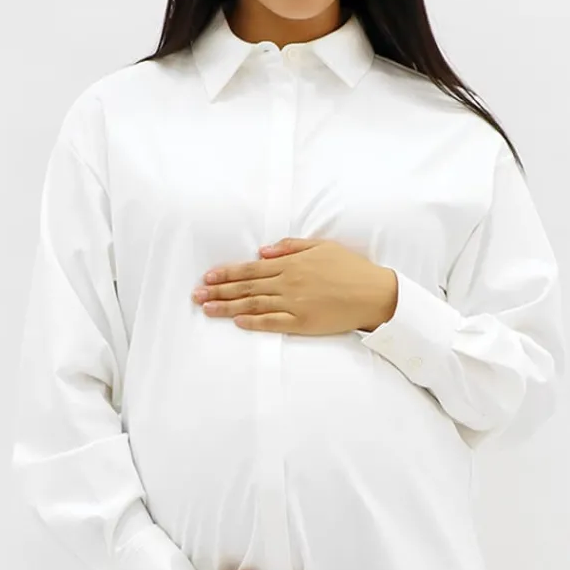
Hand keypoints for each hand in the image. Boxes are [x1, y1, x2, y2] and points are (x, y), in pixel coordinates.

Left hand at [192, 238, 397, 336]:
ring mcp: (294, 303)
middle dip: (218, 290)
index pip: (251, 268)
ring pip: (254, 304)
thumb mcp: (322, 246)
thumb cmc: (350, 269)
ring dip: (228, 307)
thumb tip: (263, 251)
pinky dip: (254, 321)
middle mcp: (288, 282)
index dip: (226, 273)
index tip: (207, 276)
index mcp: (291, 264)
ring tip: (207, 308)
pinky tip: (237, 321)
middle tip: (196, 294)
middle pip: (246, 286)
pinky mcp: (303, 322)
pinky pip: (273, 322)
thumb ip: (291, 247)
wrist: (374, 293)